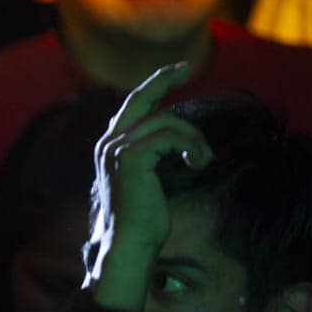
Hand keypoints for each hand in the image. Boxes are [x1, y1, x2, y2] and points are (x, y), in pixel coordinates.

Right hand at [86, 63, 210, 308]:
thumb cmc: (140, 221)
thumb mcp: (144, 181)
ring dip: (193, 138)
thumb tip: (174, 142)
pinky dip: (191, 147)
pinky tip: (197, 164)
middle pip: (142, 99)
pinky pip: (171, 136)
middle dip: (164, 79)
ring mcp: (117, 148)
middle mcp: (109, 143)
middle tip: (186, 69)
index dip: (154, 85)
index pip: (131, 106)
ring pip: (166, 121)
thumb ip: (151, 156)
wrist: (128, 243)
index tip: (177, 72)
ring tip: (202, 160)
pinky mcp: (132, 156)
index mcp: (109, 148)